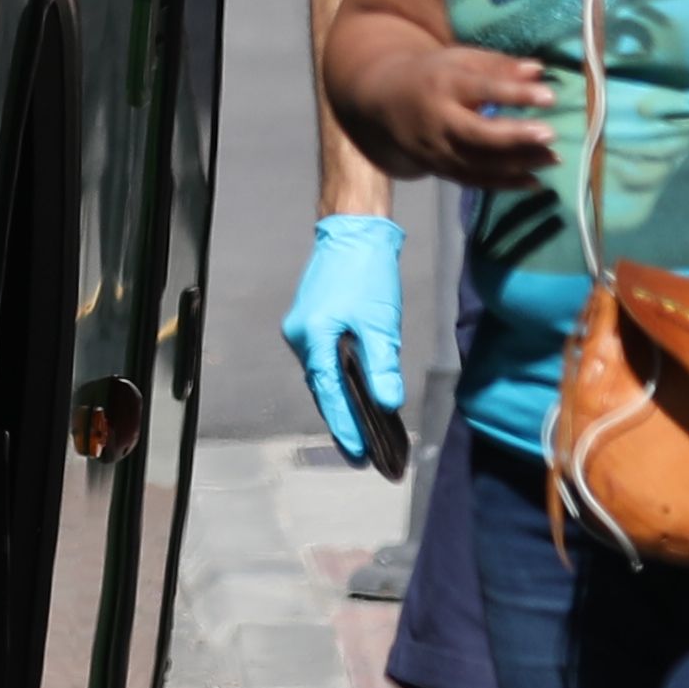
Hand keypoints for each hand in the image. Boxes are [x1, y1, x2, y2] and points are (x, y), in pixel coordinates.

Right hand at [280, 214, 414, 470]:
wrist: (353, 230)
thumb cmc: (367, 273)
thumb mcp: (381, 322)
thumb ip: (383, 366)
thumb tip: (388, 405)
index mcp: (313, 339)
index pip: (329, 395)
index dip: (345, 428)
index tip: (358, 457)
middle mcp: (300, 338)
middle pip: (322, 390)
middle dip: (343, 422)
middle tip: (362, 455)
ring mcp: (302, 329)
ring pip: (322, 377)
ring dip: (340, 403)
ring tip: (360, 434)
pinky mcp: (311, 321)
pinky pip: (323, 361)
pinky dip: (337, 381)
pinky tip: (353, 395)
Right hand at [345, 39, 553, 184]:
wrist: (384, 103)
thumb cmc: (433, 75)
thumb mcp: (460, 60)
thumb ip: (498, 65)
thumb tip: (539, 70)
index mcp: (445, 85)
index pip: (483, 89)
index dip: (516, 94)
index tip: (550, 96)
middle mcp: (439, 120)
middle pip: (478, 134)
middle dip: (515, 136)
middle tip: (550, 134)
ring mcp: (438, 150)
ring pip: (480, 163)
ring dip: (518, 164)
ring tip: (553, 158)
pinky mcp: (440, 169)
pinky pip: (475, 181)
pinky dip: (505, 184)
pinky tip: (534, 182)